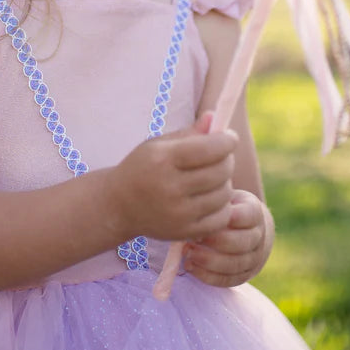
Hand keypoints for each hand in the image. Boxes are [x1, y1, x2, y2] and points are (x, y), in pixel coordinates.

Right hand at [106, 113, 236, 241]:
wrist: (119, 205)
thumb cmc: (143, 167)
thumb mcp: (159, 144)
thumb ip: (190, 132)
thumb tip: (215, 117)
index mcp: (163, 159)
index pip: (209, 148)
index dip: (226, 141)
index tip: (230, 137)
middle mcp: (170, 187)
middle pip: (220, 171)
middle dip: (227, 159)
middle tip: (221, 156)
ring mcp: (178, 213)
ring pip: (223, 194)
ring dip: (225, 182)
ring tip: (214, 176)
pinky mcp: (185, 232)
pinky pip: (221, 218)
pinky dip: (223, 205)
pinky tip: (212, 196)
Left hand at [182, 188, 273, 286]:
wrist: (245, 228)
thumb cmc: (226, 207)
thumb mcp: (224, 197)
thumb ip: (214, 201)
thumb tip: (194, 206)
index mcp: (254, 211)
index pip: (248, 215)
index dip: (230, 217)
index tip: (207, 216)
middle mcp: (258, 236)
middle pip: (242, 243)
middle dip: (216, 242)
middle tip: (193, 238)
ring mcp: (254, 258)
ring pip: (235, 264)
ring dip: (209, 261)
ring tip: (188, 253)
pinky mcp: (244, 275)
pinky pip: (227, 279)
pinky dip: (207, 275)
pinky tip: (190, 266)